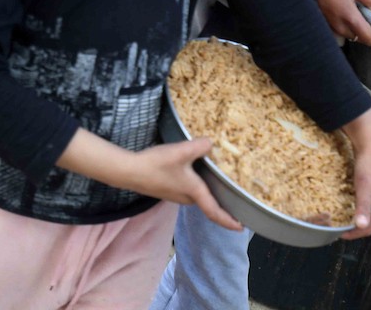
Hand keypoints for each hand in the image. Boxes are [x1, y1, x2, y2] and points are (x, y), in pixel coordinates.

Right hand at [55, 128, 240, 230]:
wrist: (129, 171)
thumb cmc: (156, 165)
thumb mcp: (181, 151)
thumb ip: (200, 146)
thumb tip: (211, 143)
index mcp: (193, 192)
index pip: (214, 211)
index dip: (229, 221)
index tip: (242, 228)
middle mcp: (186, 198)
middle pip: (208, 204)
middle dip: (222, 205)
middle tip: (236, 201)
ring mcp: (175, 195)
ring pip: (198, 196)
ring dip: (209, 195)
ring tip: (220, 185)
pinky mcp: (167, 189)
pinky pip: (189, 190)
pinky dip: (198, 187)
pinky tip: (198, 173)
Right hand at [316, 0, 370, 43]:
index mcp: (351, 19)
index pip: (367, 38)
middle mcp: (342, 28)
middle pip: (357, 38)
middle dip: (361, 30)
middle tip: (361, 16)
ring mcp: (332, 28)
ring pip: (347, 35)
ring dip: (351, 28)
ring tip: (349, 13)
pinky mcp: (326, 25)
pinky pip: (339, 31)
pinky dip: (342, 25)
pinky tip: (340, 13)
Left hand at [338, 109, 370, 239]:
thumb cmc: (369, 167)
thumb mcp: (365, 189)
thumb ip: (363, 209)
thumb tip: (361, 227)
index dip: (355, 233)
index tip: (340, 234)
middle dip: (357, 226)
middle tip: (340, 228)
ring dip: (358, 216)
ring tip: (344, 219)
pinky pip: (370, 203)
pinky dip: (360, 206)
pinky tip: (350, 205)